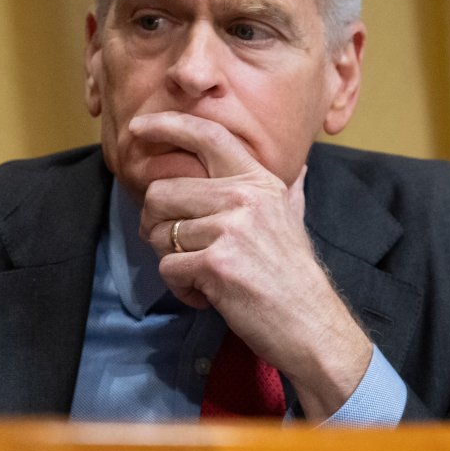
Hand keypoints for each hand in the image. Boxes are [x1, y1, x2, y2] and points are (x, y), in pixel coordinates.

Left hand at [131, 111, 372, 421]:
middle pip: (161, 193)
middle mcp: (245, 197)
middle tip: (177, 247)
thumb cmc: (294, 275)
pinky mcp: (217, 264)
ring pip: (160, 234)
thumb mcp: (293, 220)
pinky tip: (208, 295)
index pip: (208, 136)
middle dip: (156, 225)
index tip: (138, 128)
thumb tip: (301, 167)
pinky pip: (168, 268)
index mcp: (259, 181)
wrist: (311, 324)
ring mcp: (231, 229)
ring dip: (172, 261)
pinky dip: (181, 288)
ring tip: (204, 275)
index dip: (167, 125)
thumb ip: (288, 190)